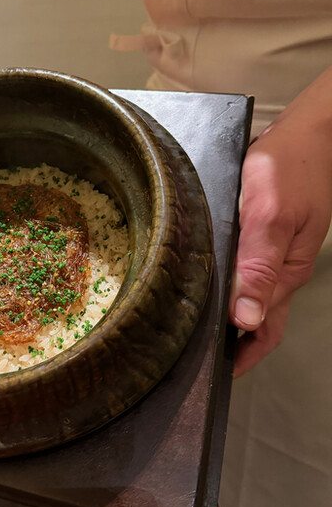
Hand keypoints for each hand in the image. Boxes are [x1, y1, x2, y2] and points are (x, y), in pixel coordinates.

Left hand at [229, 70, 331, 375]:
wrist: (308, 134)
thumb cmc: (290, 167)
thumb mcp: (270, 216)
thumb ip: (257, 267)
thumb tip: (246, 318)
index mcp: (285, 273)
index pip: (263, 329)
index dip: (240, 354)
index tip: (213, 372)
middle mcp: (282, 271)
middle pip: (260, 322)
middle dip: (234, 345)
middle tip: (198, 358)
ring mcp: (276, 256)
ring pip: (254, 300)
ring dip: (230, 320)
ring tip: (199, 332)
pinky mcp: (268, 240)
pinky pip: (252, 275)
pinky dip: (233, 291)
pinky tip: (212, 290)